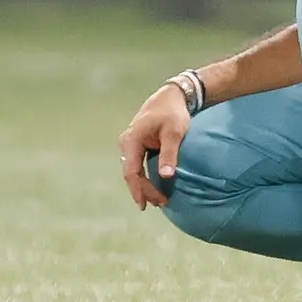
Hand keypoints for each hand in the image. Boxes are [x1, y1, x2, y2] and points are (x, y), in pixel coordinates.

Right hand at [118, 84, 190, 209]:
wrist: (172, 97)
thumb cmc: (173, 113)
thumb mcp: (174, 133)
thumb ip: (169, 153)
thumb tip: (166, 176)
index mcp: (132, 139)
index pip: (131, 171)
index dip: (138, 189)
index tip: (145, 204)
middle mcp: (127, 142)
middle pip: (131, 173)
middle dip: (144, 190)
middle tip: (161, 203)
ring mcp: (131, 143)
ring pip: (133, 170)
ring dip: (144, 185)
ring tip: (159, 199)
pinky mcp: (137, 144)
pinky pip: (137, 165)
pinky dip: (145, 176)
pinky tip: (154, 186)